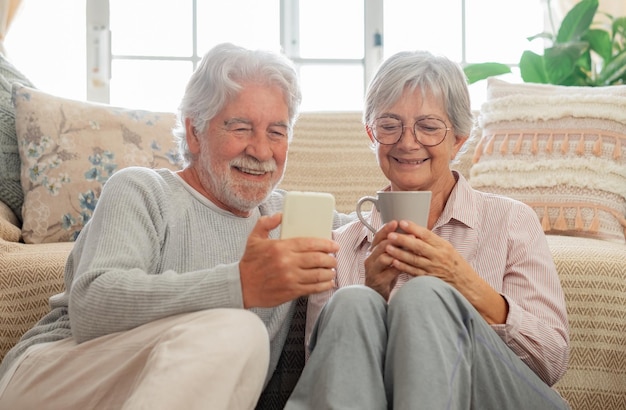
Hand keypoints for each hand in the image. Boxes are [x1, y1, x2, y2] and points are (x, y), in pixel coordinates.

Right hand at [240, 213, 339, 307]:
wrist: (241, 287)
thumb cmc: (250, 262)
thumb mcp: (254, 238)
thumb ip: (266, 223)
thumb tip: (281, 215)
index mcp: (280, 247)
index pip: (310, 243)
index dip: (326, 244)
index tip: (334, 245)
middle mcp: (287, 262)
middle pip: (318, 259)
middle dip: (331, 258)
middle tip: (334, 258)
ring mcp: (290, 278)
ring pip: (318, 274)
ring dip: (330, 272)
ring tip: (332, 270)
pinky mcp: (291, 291)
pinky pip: (313, 288)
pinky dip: (324, 285)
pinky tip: (328, 283)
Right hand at [363, 220, 402, 299]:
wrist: (377, 293)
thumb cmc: (384, 273)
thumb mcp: (387, 258)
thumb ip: (394, 247)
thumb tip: (409, 234)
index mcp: (373, 251)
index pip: (378, 236)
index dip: (386, 228)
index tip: (396, 222)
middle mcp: (370, 258)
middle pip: (381, 245)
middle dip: (395, 239)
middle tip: (410, 235)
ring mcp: (373, 269)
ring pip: (383, 257)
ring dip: (397, 252)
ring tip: (410, 249)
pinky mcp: (378, 280)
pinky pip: (388, 272)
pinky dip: (398, 267)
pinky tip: (407, 264)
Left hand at [385, 220, 507, 323]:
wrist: (466, 284)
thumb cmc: (455, 264)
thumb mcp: (447, 249)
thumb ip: (432, 241)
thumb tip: (414, 232)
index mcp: (443, 246)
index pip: (427, 234)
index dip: (413, 228)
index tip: (402, 222)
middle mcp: (438, 256)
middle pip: (418, 246)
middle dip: (403, 240)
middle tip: (391, 235)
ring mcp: (433, 268)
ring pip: (414, 259)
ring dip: (399, 253)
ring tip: (388, 247)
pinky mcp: (428, 279)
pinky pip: (414, 272)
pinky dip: (403, 267)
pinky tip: (394, 262)